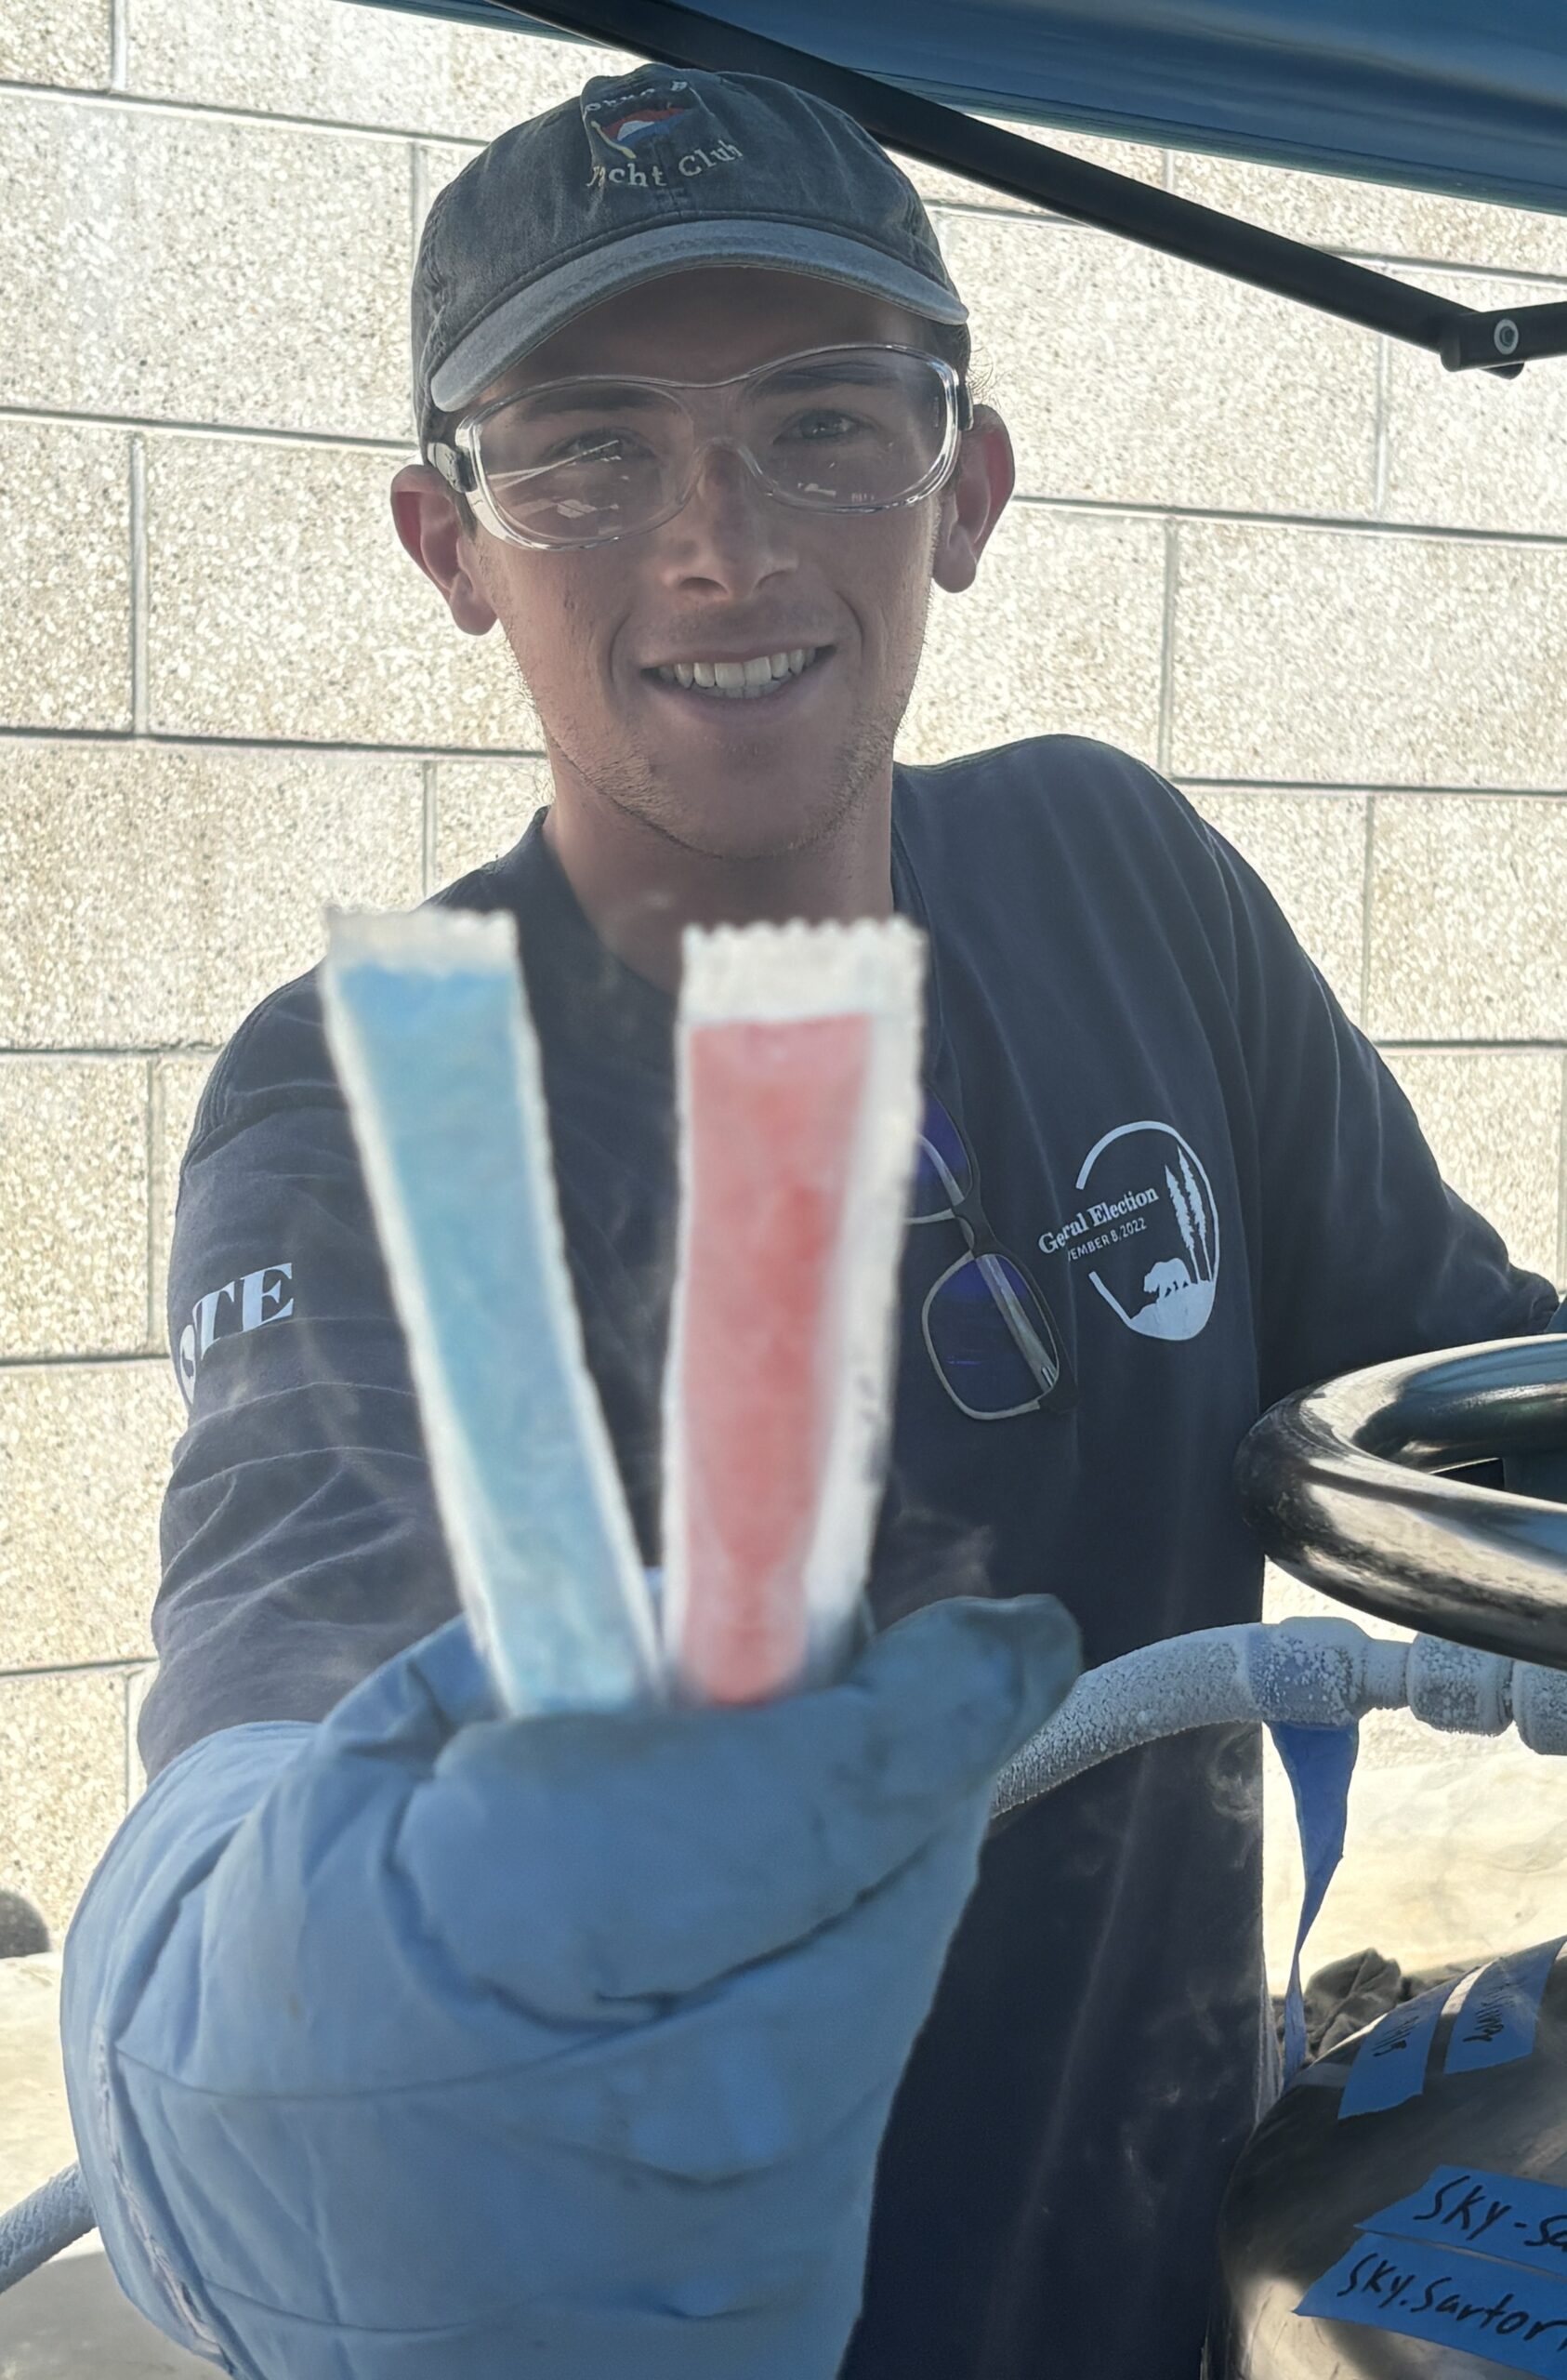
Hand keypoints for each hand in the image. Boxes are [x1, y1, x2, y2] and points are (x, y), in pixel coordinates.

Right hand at [68, 1595, 1076, 2379]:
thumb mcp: (383, 1762)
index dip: (943, 1688)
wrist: (256, 2239)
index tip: (1010, 1631)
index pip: (836, 1781)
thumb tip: (737, 1590)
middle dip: (894, 1764)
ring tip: (725, 1857)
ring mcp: (746, 2230)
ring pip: (898, 1970)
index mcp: (537, 1924)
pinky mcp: (786, 2307)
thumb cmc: (303, 1970)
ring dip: (856, 1875)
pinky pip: (865, 2080)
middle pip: (902, 1869)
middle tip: (822, 1709)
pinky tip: (712, 1985)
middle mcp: (681, 2104)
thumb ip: (571, 1656)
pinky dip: (821, 1995)